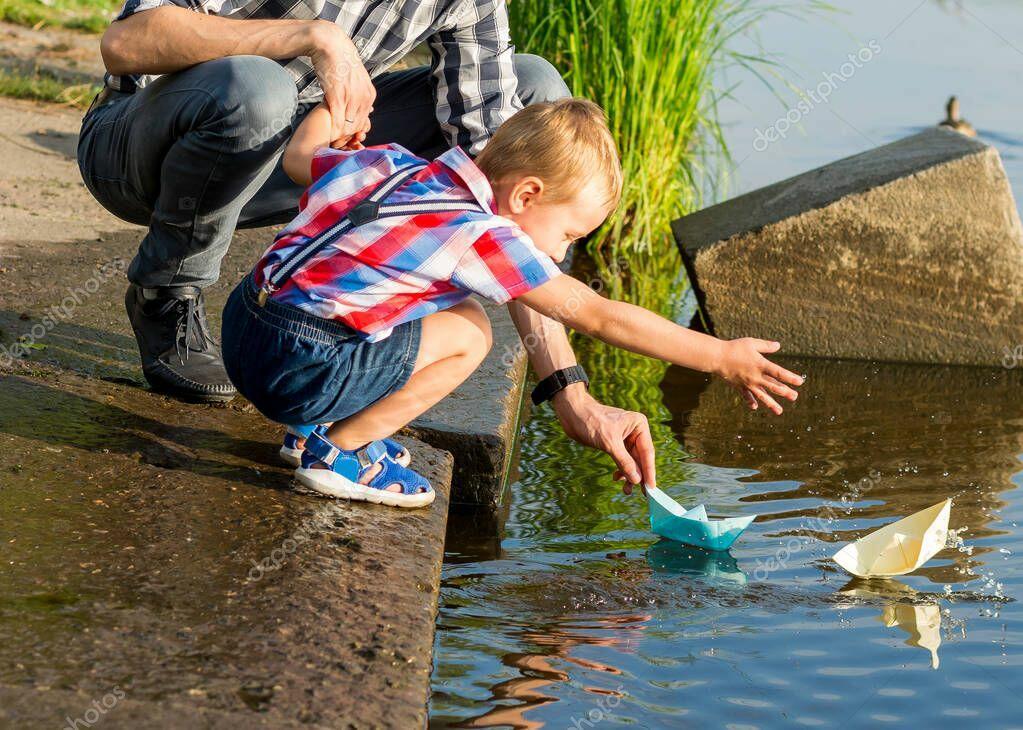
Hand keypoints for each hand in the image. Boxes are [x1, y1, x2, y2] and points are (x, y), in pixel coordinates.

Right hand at [308, 21, 375, 147]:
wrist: (330, 44)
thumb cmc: (340, 62)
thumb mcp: (358, 80)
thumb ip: (361, 95)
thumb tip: (367, 109)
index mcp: (369, 95)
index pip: (364, 122)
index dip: (354, 132)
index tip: (344, 137)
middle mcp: (363, 98)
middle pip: (357, 127)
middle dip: (347, 137)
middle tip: (336, 141)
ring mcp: (351, 98)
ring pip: (348, 127)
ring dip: (339, 135)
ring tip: (330, 138)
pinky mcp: (336, 97)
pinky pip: (337, 120)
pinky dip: (332, 129)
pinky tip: (326, 131)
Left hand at [552, 384, 655, 492]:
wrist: (572, 413)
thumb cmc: (591, 421)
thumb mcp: (610, 443)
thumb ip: (624, 462)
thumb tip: (637, 480)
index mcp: (639, 425)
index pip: (647, 452)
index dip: (649, 472)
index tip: (651, 488)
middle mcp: (635, 431)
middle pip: (641, 458)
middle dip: (639, 476)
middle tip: (643, 494)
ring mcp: (625, 438)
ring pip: (631, 461)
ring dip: (629, 475)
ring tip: (626, 490)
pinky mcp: (614, 443)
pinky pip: (622, 460)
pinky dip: (621, 470)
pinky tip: (616, 478)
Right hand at [712, 338, 803, 413]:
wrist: (717, 357)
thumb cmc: (734, 347)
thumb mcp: (752, 343)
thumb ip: (766, 346)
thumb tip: (778, 346)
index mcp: (761, 364)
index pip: (779, 373)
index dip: (790, 377)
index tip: (800, 382)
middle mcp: (756, 376)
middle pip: (773, 386)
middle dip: (785, 392)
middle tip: (795, 397)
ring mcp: (748, 383)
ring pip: (762, 395)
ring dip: (771, 403)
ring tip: (779, 411)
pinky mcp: (739, 386)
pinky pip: (746, 396)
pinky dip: (750, 401)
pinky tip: (755, 407)